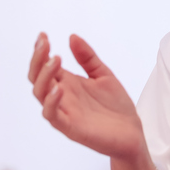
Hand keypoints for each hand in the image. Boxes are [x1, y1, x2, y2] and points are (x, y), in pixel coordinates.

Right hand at [28, 33, 145, 161]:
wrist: (132, 134)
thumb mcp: (103, 75)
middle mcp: (61, 97)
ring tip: (56, 59)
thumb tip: (72, 36)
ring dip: (44, 76)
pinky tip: (58, 89)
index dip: (40, 51)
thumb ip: (87, 58)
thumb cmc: (116, 107)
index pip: (45, 65)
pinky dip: (51, 102)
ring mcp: (64, 112)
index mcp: (67, 84)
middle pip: (37, 77)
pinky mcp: (70, 128)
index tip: (43, 35)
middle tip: (45, 43)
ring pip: (40, 94)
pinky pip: (52, 116)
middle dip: (37, 59)